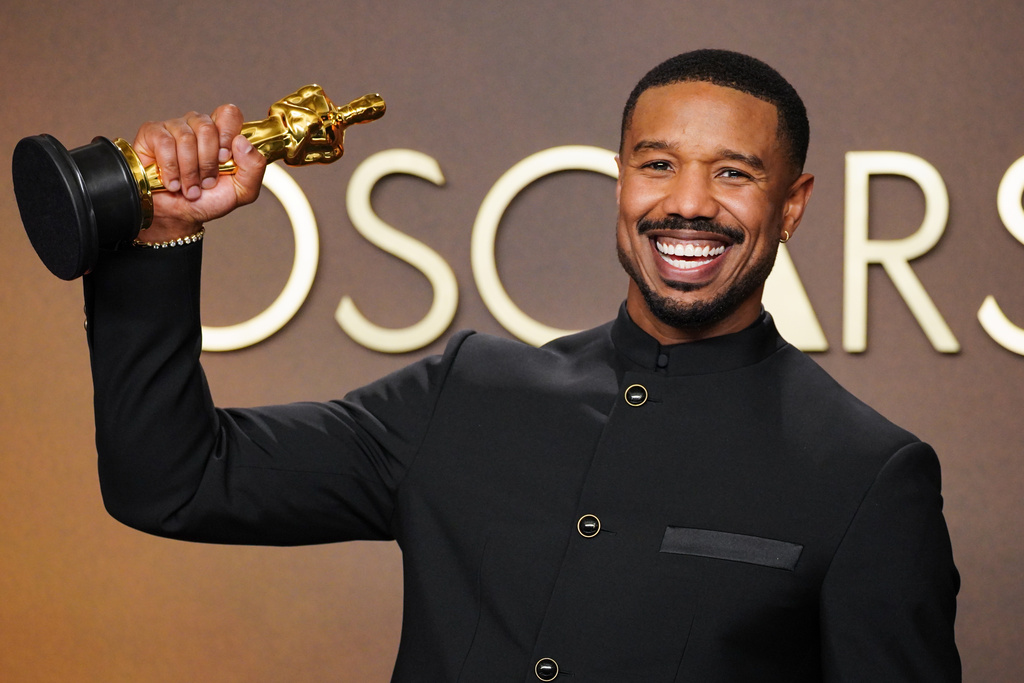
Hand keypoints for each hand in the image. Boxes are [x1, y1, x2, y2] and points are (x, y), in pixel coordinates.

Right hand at [131, 104, 266, 240]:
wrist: (179, 216)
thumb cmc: (209, 200)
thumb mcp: (242, 190)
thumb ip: (255, 167)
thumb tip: (242, 141)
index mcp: (222, 134)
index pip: (229, 114)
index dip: (228, 135)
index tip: (224, 159)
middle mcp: (198, 126)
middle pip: (207, 127)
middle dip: (207, 163)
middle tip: (206, 182)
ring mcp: (174, 127)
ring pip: (185, 137)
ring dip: (189, 171)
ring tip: (189, 188)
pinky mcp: (152, 133)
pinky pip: (164, 143)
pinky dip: (170, 169)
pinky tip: (172, 183)